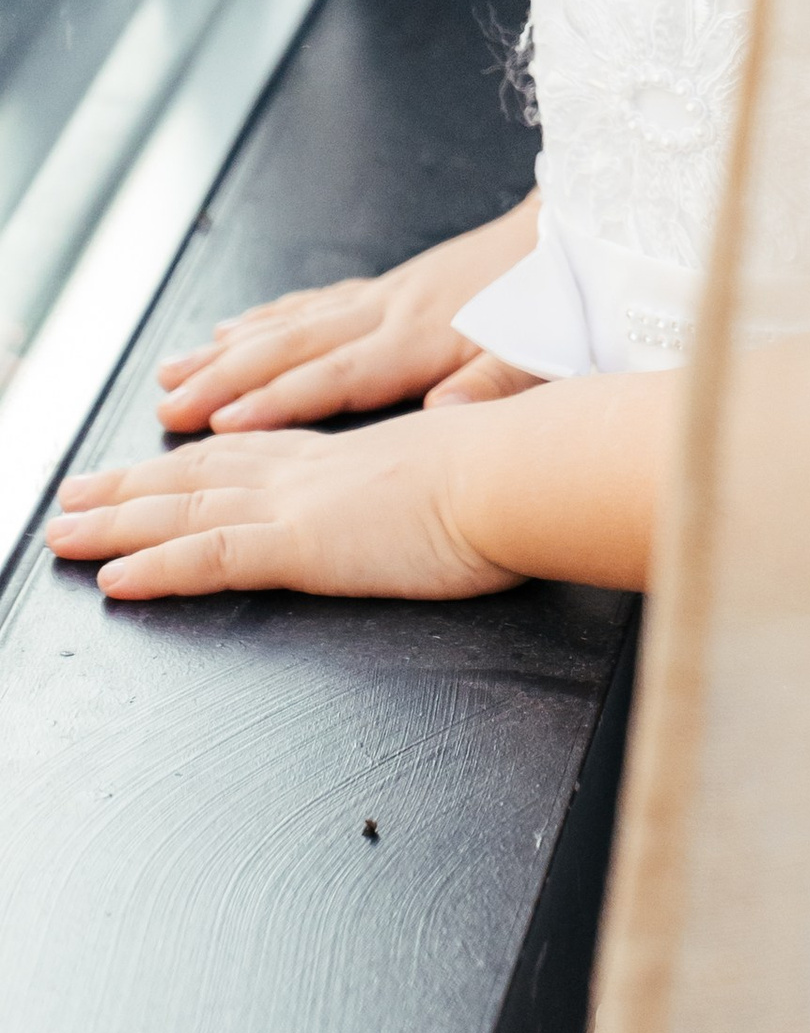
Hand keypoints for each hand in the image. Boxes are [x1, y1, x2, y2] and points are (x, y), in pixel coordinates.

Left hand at [48, 414, 522, 604]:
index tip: (158, 454)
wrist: (523, 472)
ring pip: (184, 510)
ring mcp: (299, 504)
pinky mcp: (301, 543)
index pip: (253, 451)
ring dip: (116, 524)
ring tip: (63, 535)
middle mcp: (310, 470)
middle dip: (131, 486)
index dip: (196, 455)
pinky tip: (115, 581)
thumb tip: (454, 497)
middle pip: (199, 473)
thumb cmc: (515, 476)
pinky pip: (209, 556)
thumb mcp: (467, 471)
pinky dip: (157, 566)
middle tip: (74, 496)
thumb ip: (440, 483)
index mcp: (349, 456)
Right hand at [156, 197, 541, 431]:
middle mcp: (391, 312)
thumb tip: (442, 414)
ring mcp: (388, 294)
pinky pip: (315, 301)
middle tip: (165, 404)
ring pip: (292, 322)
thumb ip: (490, 387)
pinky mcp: (396, 284)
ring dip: (229, 347)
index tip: (216, 424)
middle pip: (292, 347)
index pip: (333, 377)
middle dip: (223, 377)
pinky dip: (270, 317)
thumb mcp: (541, 355)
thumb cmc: (561, 304)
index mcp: (421, 338)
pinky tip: (238, 327)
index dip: (273, 402)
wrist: (578, 233)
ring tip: (173, 369)